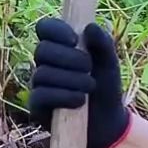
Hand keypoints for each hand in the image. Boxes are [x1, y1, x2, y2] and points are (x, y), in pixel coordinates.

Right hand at [25, 17, 131, 147]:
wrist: (108, 121)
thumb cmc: (106, 87)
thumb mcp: (110, 63)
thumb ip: (103, 43)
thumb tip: (90, 26)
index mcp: (59, 46)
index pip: (44, 28)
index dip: (56, 30)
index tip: (75, 40)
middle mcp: (44, 63)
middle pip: (42, 50)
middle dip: (69, 58)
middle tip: (89, 68)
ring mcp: (39, 85)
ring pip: (43, 74)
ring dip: (71, 80)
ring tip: (90, 87)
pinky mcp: (37, 107)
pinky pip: (41, 96)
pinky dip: (63, 96)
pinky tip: (80, 100)